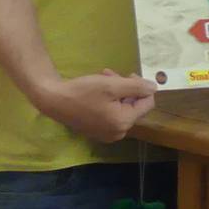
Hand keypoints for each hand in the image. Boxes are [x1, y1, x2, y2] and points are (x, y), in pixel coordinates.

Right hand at [40, 68, 158, 142]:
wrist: (53, 100)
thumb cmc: (83, 92)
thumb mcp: (112, 85)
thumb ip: (136, 87)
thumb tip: (155, 88)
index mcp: (124, 123)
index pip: (147, 104)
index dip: (141, 87)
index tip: (128, 75)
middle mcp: (118, 133)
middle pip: (134, 106)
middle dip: (126, 88)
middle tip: (112, 74)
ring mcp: (107, 134)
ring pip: (122, 107)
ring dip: (117, 91)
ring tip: (104, 77)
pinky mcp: (97, 131)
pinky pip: (112, 114)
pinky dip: (109, 100)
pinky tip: (98, 88)